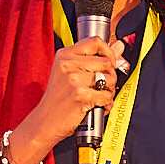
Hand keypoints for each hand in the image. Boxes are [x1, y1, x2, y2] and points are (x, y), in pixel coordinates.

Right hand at [4, 36, 130, 163]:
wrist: (44, 122)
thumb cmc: (57, 100)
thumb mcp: (70, 73)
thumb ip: (95, 58)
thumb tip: (119, 46)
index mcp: (65, 55)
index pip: (95, 42)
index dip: (108, 51)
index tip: (109, 62)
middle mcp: (68, 64)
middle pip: (106, 61)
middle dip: (111, 75)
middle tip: (102, 85)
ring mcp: (74, 80)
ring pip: (109, 79)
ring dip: (109, 90)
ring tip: (98, 96)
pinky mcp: (80, 95)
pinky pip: (107, 96)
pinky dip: (106, 104)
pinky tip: (97, 105)